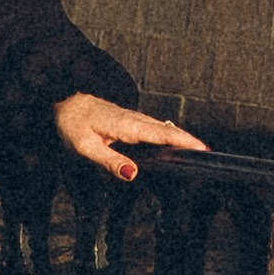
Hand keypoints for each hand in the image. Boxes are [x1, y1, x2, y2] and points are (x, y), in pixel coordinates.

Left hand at [52, 92, 207, 182]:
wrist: (64, 100)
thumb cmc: (72, 123)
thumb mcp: (85, 147)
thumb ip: (109, 161)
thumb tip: (133, 174)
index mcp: (127, 126)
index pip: (163, 134)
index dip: (184, 142)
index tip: (203, 149)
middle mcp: (135, 119)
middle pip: (168, 130)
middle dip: (189, 140)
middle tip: (209, 153)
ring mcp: (133, 118)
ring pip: (162, 127)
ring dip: (181, 137)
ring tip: (197, 150)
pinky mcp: (129, 120)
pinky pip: (154, 127)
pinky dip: (169, 134)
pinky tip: (173, 142)